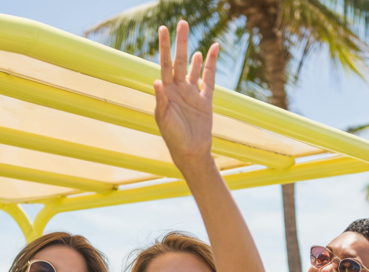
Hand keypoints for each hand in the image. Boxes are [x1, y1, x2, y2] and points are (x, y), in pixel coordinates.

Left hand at [153, 21, 218, 168]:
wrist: (190, 152)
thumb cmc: (173, 137)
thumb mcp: (164, 119)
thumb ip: (161, 100)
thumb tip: (157, 81)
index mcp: (166, 91)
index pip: (164, 63)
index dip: (164, 46)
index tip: (163, 29)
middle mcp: (178, 89)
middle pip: (178, 60)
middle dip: (180, 42)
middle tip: (182, 23)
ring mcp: (192, 93)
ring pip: (193, 67)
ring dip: (192, 52)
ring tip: (190, 36)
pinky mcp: (205, 99)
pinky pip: (210, 78)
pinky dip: (211, 64)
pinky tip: (212, 50)